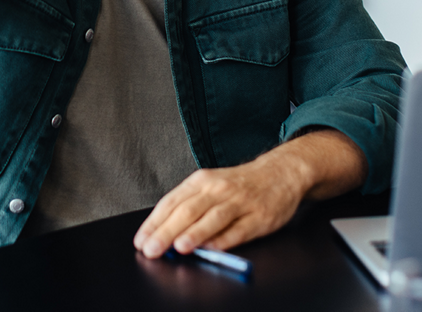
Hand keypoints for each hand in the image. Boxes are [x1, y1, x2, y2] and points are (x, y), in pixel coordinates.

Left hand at [132, 130, 366, 257]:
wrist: (280, 172)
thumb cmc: (239, 184)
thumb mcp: (210, 186)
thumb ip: (189, 207)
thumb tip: (163, 232)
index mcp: (201, 181)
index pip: (171, 202)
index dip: (154, 222)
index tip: (141, 239)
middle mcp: (218, 189)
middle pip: (188, 210)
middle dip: (167, 231)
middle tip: (152, 249)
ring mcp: (240, 202)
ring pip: (213, 218)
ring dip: (195, 233)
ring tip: (179, 247)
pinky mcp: (259, 216)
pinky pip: (240, 230)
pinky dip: (225, 239)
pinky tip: (212, 248)